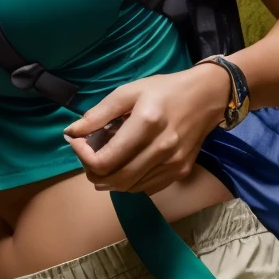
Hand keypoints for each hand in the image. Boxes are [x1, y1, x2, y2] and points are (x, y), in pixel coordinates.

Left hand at [64, 64, 227, 193]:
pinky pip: (146, 188)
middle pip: (116, 180)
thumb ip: (98, 114)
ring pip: (129, 188)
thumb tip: (71, 132)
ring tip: (104, 162)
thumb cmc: (165, 90)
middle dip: (93, 173)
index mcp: (146, 123)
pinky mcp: (180, 171)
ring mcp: (173, 163)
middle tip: (87, 159)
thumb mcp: (129, 92)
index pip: (105, 161)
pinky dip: (129, 183)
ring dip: (110, 180)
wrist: (208, 96)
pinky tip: (125, 167)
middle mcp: (162, 148)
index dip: (84, 157)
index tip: (78, 143)